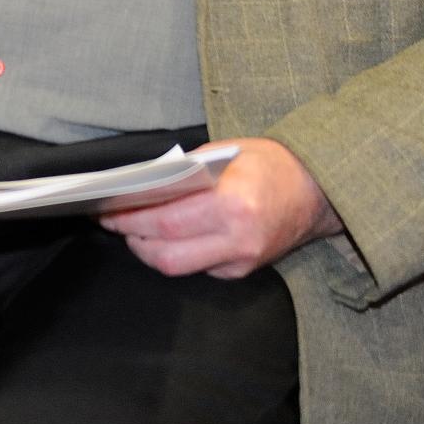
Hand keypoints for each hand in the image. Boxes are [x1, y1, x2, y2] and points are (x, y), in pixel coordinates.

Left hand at [98, 138, 342, 278]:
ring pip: (178, 267)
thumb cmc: (270, 164)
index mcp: (232, 203)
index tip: (105, 209)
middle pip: (165, 252)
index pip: (164, 220)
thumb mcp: (224, 152)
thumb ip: (183, 171)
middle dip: (131, 236)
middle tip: (112, 220)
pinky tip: (164, 237)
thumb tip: (141, 184)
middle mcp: (238, 238)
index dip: (127, 218)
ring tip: (132, 230)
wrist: (317, 189)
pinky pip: (197, 268)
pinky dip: (176, 253)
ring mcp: (242, 259)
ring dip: (148, 250)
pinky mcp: (243, 271)